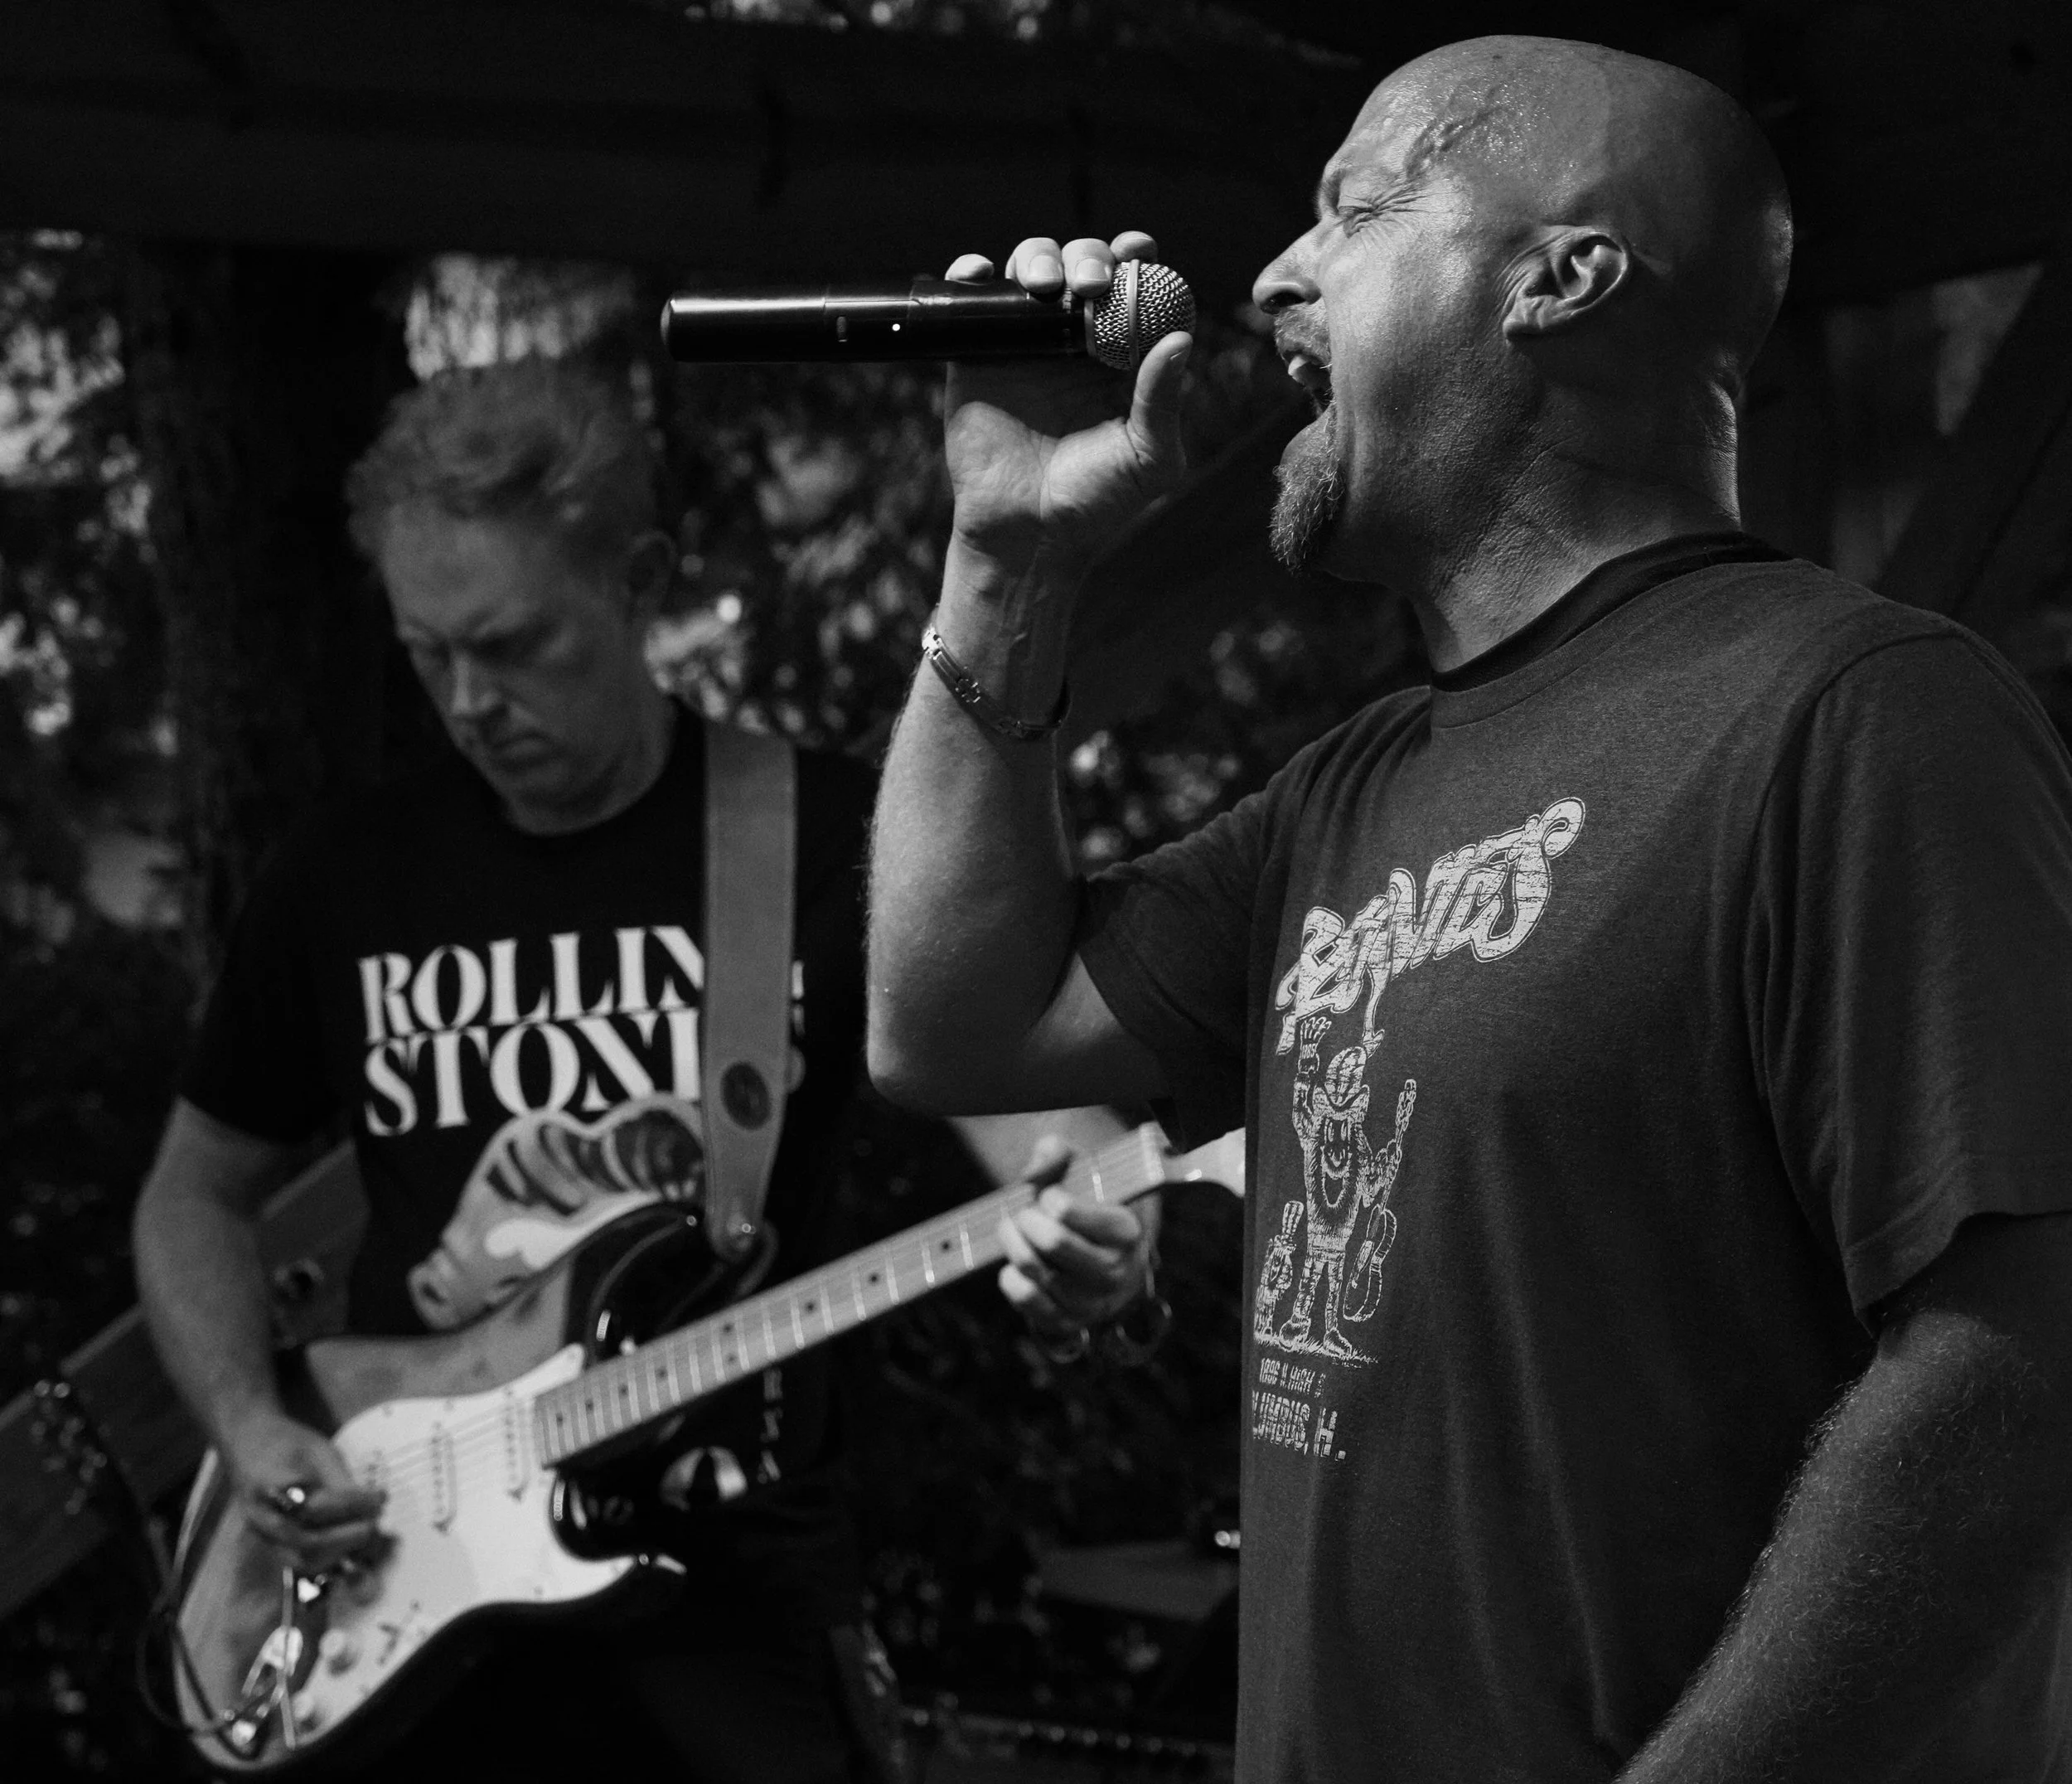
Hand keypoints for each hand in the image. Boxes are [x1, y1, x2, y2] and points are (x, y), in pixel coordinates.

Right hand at [219, 1403, 387, 1574]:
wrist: (250, 1444)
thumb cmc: (288, 1444)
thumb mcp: (318, 1450)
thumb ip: (339, 1481)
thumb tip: (372, 1508)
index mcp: (268, 1485)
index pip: (314, 1505)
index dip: (351, 1505)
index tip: (380, 1497)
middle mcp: (260, 1516)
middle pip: (304, 1541)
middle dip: (346, 1536)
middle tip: (375, 1522)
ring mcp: (262, 1534)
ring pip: (300, 1560)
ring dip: (339, 1552)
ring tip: (366, 1533)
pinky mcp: (271, 1543)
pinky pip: (300, 1562)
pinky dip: (328, 1560)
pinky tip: (352, 1547)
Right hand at [941, 231, 1192, 588]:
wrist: (1027, 535)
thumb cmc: (1098, 503)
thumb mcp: (1150, 458)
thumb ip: (1163, 400)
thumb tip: (1180, 338)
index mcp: (1120, 355)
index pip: (1133, 286)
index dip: (1137, 258)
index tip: (1139, 253)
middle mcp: (1074, 340)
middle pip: (1082, 265)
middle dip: (1088, 257)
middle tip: (1090, 285)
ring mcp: (1024, 344)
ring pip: (1029, 268)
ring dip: (1038, 257)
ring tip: (1045, 287)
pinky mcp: (976, 354)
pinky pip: (972, 298)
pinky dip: (972, 272)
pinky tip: (984, 273)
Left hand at [996, 1135, 1161, 1341]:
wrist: (1106, 1253)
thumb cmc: (1090, 1202)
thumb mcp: (1083, 1167)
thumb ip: (1056, 1152)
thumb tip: (1031, 1174)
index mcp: (1128, 1231)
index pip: (1075, 1213)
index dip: (1052, 1199)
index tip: (1049, 1195)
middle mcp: (1117, 1272)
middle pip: (1054, 1242)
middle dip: (1027, 1220)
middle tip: (1023, 1212)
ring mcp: (1094, 1302)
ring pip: (1036, 1271)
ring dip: (1013, 1244)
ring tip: (1012, 1229)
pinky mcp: (1069, 1323)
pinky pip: (1027, 1301)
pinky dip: (1011, 1279)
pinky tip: (1014, 1264)